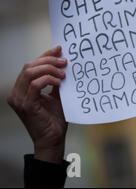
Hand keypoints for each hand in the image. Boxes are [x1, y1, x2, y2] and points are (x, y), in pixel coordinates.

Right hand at [7, 46, 67, 162]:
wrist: (53, 139)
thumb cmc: (55, 119)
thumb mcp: (56, 95)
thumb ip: (56, 80)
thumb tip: (63, 61)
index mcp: (21, 89)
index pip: (30, 66)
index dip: (44, 56)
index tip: (59, 49)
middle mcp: (16, 93)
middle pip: (29, 66)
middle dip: (48, 60)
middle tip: (65, 61)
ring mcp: (18, 99)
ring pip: (30, 72)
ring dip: (49, 68)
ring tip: (64, 73)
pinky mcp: (26, 105)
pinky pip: (35, 84)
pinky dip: (48, 79)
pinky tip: (60, 81)